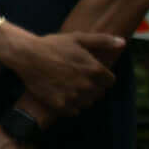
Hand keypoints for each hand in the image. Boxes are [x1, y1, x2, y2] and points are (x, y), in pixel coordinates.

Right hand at [0, 29, 119, 115]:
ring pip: (87, 103)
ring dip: (82, 96)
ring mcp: (75, 97)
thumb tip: (122, 42)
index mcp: (94, 70)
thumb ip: (102, 40)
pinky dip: (70, 104)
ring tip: (67, 84)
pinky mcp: (62, 105)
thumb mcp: (77, 38)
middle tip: (76, 77)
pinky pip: (74, 110)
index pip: (110, 81)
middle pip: (99, 93)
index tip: (89, 72)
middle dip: (91, 86)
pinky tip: (61, 92)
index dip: (101, 76)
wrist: (26, 55)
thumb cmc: (52, 45)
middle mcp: (88, 86)